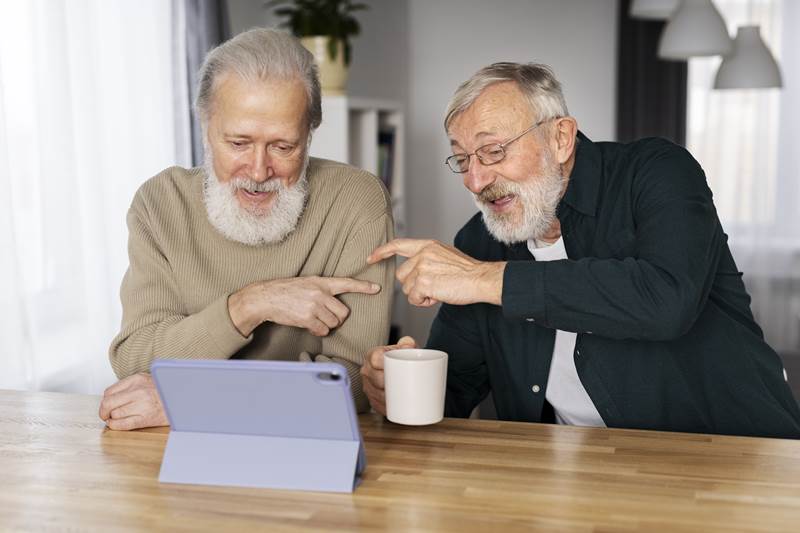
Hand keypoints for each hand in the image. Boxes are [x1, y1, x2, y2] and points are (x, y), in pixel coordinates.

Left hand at [98, 373, 167, 430]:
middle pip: (108, 403)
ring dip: (111, 418)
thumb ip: (130, 385)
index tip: (108, 404)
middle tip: (105, 414)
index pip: (109, 391)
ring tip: (115, 418)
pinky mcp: (145, 418)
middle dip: (103, 410)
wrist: (182, 400)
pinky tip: (116, 424)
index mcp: (137, 379)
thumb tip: (110, 397)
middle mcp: (138, 391)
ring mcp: (142, 405)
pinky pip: (122, 424)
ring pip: (114, 414)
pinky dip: (115, 426)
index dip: (106, 400)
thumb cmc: (164, 392)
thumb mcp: (147, 380)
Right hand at [228, 276, 380, 336]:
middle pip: (343, 313)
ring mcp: (314, 305)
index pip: (346, 283)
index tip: (376, 288)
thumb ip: (322, 290)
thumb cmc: (285, 291)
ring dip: (325, 325)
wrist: (266, 297)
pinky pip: (323, 330)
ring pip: (334, 323)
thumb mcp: (306, 283)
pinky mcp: (308, 318)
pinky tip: (307, 324)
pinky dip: (317, 331)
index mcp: (321, 282)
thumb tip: (335, 306)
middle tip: (324, 316)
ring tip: (312, 319)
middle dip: (336, 318)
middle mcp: (320, 293)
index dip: (362, 287)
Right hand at [361, 336, 417, 415]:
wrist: (395, 367)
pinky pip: (377, 405)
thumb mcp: (404, 347)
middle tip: (406, 386)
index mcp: (372, 355)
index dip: (385, 364)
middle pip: (377, 379)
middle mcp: (366, 371)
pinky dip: (387, 408)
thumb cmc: (399, 357)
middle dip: (390, 384)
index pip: (375, 359)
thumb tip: (409, 345)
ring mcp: (367, 386)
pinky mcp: (371, 399)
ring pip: (376, 395)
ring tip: (403, 398)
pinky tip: (395, 409)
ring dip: (389, 399)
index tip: (398, 368)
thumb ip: (408, 343)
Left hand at [367, 238, 504, 306]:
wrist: (480, 279)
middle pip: (401, 275)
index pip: (398, 244)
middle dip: (413, 285)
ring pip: (407, 289)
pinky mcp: (423, 282)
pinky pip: (413, 299)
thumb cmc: (467, 272)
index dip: (382, 251)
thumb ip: (428, 258)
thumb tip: (415, 272)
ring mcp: (422, 267)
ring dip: (420, 294)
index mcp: (428, 245)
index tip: (371, 257)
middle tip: (434, 287)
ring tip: (439, 290)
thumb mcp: (445, 255)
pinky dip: (423, 302)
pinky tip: (438, 296)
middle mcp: (422, 254)